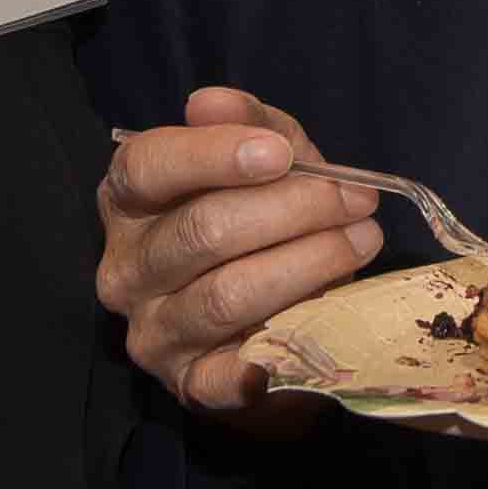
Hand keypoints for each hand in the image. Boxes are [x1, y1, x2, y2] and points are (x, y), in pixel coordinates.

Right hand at [96, 86, 381, 427]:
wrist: (267, 313)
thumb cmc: (259, 219)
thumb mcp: (261, 159)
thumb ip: (250, 126)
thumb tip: (212, 103)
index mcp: (129, 201)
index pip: (147, 167)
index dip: (213, 156)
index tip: (280, 154)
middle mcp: (126, 269)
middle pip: (201, 231)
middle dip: (290, 209)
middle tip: (355, 199)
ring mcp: (153, 332)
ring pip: (225, 295)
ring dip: (307, 263)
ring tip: (361, 241)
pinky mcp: (188, 385)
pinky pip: (222, 381)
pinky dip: (259, 369)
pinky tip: (303, 342)